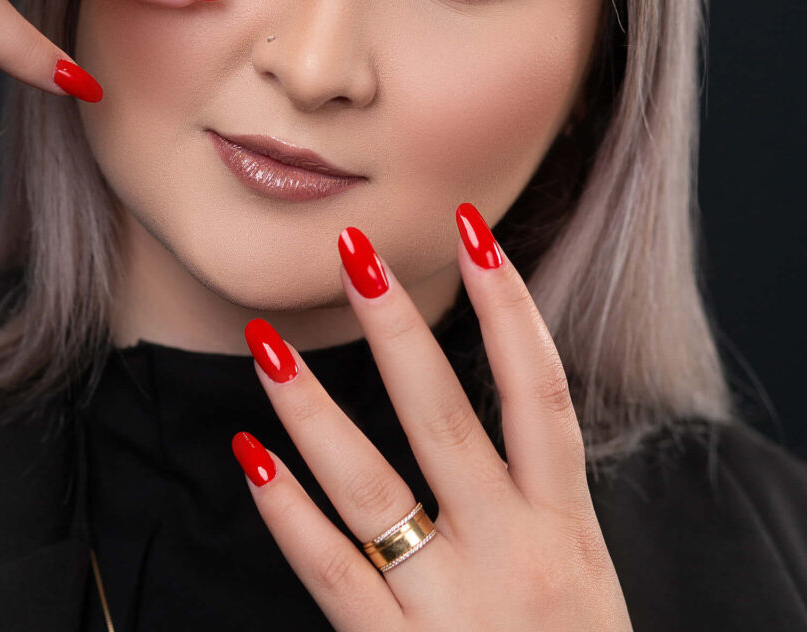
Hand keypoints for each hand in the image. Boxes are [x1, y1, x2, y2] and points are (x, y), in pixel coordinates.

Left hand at [233, 203, 632, 630]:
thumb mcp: (578, 577)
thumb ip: (533, 498)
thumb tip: (482, 405)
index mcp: (565, 533)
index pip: (543, 393)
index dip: (511, 308)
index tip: (474, 235)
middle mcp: (511, 558)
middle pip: (446, 419)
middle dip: (399, 329)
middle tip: (354, 252)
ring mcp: (450, 611)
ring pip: (372, 487)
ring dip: (314, 409)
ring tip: (267, 342)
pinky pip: (333, 575)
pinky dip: (289, 515)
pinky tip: (251, 457)